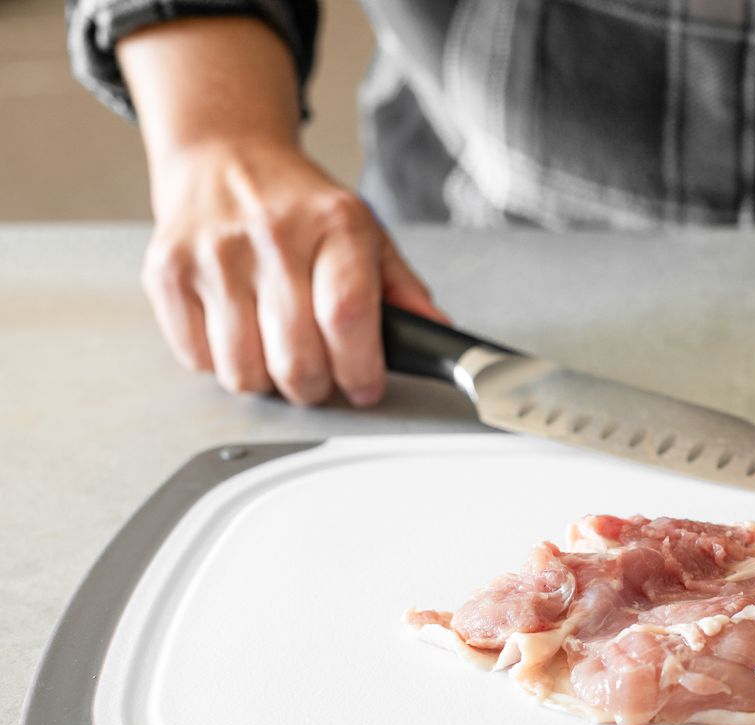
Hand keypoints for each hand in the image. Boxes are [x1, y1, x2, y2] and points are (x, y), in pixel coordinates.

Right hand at [141, 138, 443, 405]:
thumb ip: (403, 289)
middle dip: (317, 388)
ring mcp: (214, 254)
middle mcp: (272, 235)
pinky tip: (240, 334)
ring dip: (269, 382)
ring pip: (244, 371)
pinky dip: (224, 365)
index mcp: (334, 223)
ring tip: (279, 355)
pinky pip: (199, 360)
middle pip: (296, 357)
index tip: (365, 387)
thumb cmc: (300, 205)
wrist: (224, 157)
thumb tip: (436, 335)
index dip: (359, 370)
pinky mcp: (167, 272)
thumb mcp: (365, 232)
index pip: (346, 316)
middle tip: (323, 378)